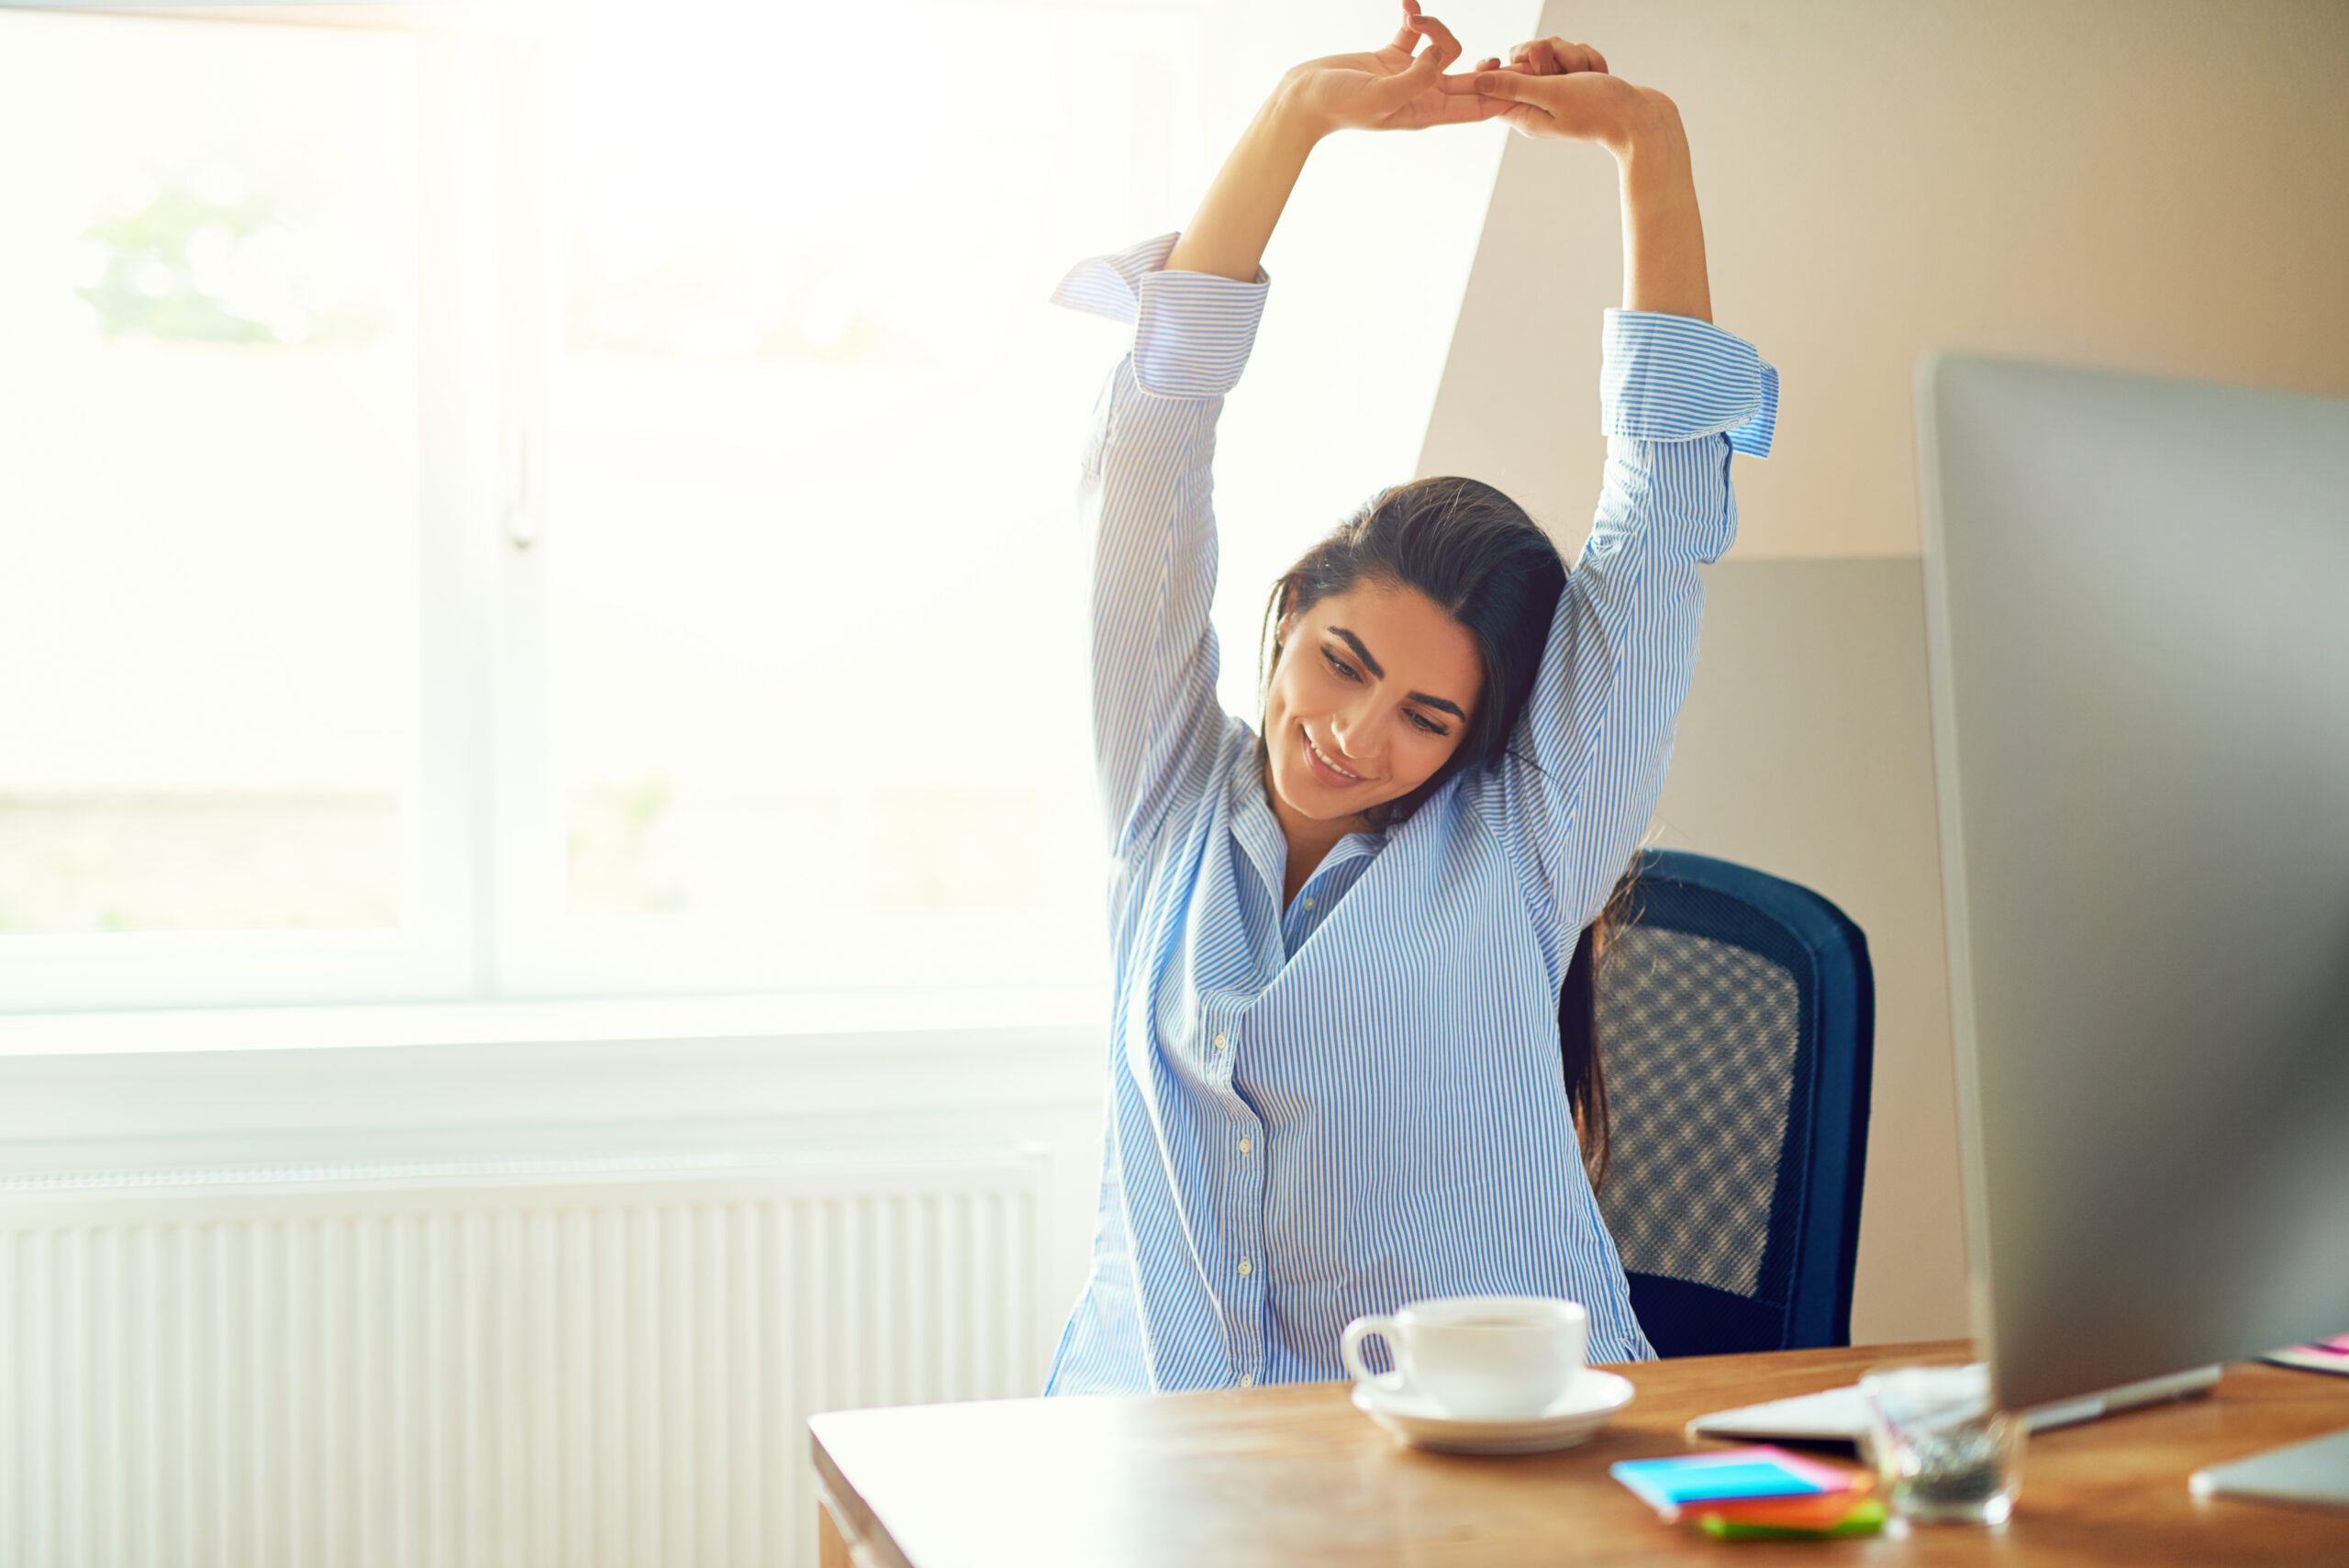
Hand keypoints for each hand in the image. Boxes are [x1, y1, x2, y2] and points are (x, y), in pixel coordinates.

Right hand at [1275, 1, 1511, 137]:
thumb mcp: (1380, 97)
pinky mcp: (1392, 55)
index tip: (1525, 80)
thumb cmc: (1338, 105)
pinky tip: (1406, 3)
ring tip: (1413, 19)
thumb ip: (1416, 79)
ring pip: (1444, 46)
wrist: (1303, 97)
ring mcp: (1409, 74)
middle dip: (1492, 65)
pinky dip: (1415, 16)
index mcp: (1428, 111)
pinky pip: (1415, 32)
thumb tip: (1441, 56)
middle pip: (1472, 78)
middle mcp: (1424, 93)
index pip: (1478, 106)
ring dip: (1436, 26)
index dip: (1504, 94)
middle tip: (1520, 53)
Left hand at [1444, 35, 1668, 154]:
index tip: (1496, 59)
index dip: (1492, 70)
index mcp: (1525, 112)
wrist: (1643, 118)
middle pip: (1523, 59)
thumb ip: (1515, 85)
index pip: (1492, 89)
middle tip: (1557, 67)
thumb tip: (1478, 82)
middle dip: (1545, 53)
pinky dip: (1589, 59)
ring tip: (1587, 75)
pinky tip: (1599, 74)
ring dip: (1572, 55)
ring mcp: (1560, 90)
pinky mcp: (1579, 80)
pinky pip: (1574, 54)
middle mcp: (1539, 102)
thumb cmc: (1600, 109)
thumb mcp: (1552, 93)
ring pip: (1552, 51)